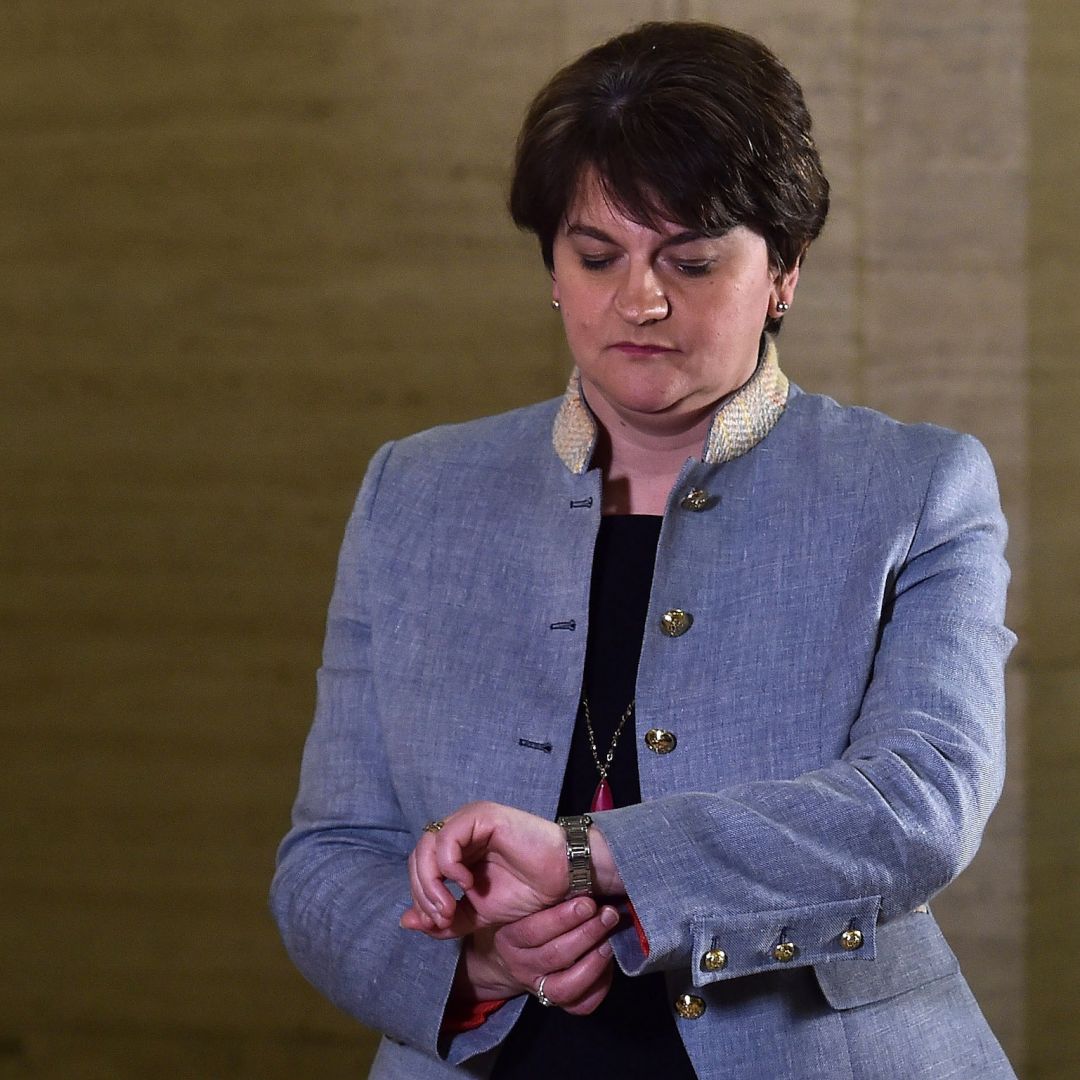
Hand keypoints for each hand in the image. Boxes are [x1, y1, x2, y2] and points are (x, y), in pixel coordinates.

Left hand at [401, 802, 567, 936]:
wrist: (563, 881)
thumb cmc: (526, 892)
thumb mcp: (477, 914)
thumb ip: (444, 919)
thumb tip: (406, 922)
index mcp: (455, 850)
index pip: (418, 870)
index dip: (420, 898)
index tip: (439, 924)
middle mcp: (459, 831)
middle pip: (417, 857)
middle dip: (423, 893)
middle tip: (443, 917)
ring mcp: (469, 820)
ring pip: (427, 845)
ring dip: (431, 882)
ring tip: (450, 906)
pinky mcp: (482, 815)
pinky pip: (448, 836)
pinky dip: (449, 864)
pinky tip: (467, 883)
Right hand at [457, 898, 618, 1014]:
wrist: (513, 953)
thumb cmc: (531, 914)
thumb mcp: (529, 902)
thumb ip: (548, 893)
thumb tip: (582, 869)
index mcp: (509, 937)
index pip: (534, 930)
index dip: (564, 917)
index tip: (589, 902)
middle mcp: (519, 965)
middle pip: (555, 955)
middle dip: (587, 933)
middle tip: (609, 915)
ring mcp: (537, 988)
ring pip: (566, 986)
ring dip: (594, 962)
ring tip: (610, 941)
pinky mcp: (557, 1003)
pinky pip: (580, 1005)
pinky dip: (599, 987)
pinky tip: (609, 965)